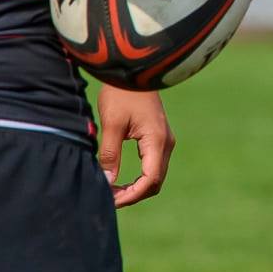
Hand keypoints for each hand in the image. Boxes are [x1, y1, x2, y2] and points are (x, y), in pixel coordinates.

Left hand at [95, 85, 174, 207]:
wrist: (133, 70)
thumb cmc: (121, 94)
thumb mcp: (112, 125)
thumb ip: (110, 155)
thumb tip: (107, 183)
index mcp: (157, 140)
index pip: (150, 180)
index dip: (131, 196)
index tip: (110, 201)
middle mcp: (166, 143)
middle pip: (155, 181)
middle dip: (133, 195)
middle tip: (108, 199)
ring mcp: (164, 140)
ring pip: (155, 175)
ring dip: (136, 187)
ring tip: (112, 191)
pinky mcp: (158, 137)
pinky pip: (152, 165)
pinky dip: (139, 177)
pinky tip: (120, 179)